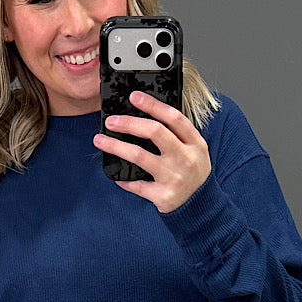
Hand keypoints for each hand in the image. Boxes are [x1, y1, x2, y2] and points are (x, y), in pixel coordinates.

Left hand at [92, 90, 211, 213]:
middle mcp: (186, 159)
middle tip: (111, 121)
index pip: (173, 117)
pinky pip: (137, 184)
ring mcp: (175, 178)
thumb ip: (176, 135)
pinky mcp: (164, 196)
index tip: (134, 97)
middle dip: (129, 123)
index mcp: (195, 143)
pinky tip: (116, 175)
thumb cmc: (192, 172)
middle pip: (155, 132)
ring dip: (116, 146)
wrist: (201, 205)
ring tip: (100, 140)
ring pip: (139, 156)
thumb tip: (143, 117)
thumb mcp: (194, 150)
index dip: (153, 105)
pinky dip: (123, 179)